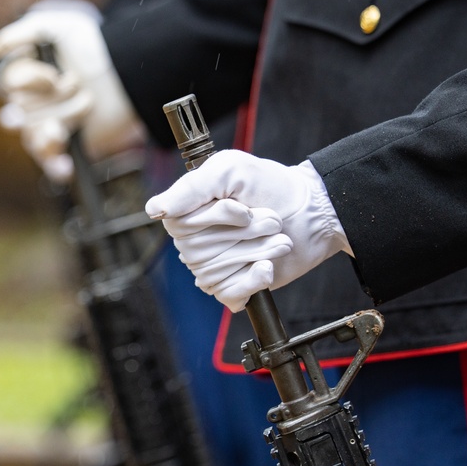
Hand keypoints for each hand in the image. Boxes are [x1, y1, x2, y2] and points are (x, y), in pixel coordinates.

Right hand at [0, 0, 144, 180]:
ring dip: (60, 120)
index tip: (54, 74)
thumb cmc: (92, 44)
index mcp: (23, 76)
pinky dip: (56, 167)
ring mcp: (48, 125)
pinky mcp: (68, 143)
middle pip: (17, 114)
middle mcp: (32, 103)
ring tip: (87, 103)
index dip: (28, 80)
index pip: (6, 84)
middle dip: (48, 100)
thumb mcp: (57, 26)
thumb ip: (23, 32)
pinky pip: (52, 163)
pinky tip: (66, 168)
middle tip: (73, 83)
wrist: (129, 67)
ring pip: (33, 137)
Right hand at [145, 150, 351, 311]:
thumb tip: (154, 208)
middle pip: (200, 250)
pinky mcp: (235, 286)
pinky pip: (228, 295)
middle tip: (272, 220)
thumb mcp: (230, 170)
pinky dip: (252, 282)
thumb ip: (192, 186)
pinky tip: (267, 268)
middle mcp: (195, 241)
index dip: (217, 218)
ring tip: (278, 239)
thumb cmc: (270, 186)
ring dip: (256, 253)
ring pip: (216, 272)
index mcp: (188, 212)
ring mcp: (214, 266)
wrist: (311, 212)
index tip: (243, 209)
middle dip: (245, 234)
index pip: (179, 225)